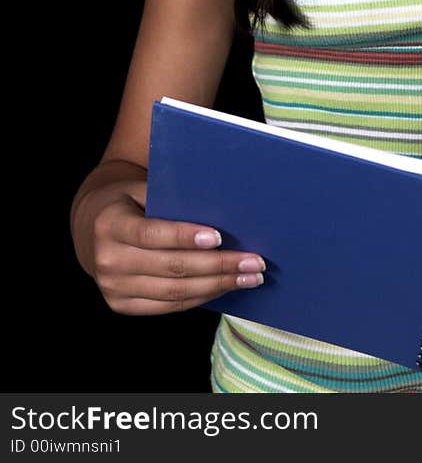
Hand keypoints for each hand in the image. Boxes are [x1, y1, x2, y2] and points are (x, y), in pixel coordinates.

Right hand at [86, 180, 266, 314]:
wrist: (93, 225)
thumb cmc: (131, 200)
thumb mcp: (144, 189)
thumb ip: (172, 198)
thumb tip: (225, 208)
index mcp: (110, 224)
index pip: (152, 234)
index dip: (185, 237)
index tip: (218, 237)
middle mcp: (108, 259)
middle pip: (171, 267)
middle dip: (218, 266)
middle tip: (254, 262)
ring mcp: (113, 288)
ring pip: (174, 292)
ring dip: (217, 286)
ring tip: (249, 278)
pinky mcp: (121, 305)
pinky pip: (168, 306)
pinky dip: (200, 297)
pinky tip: (224, 287)